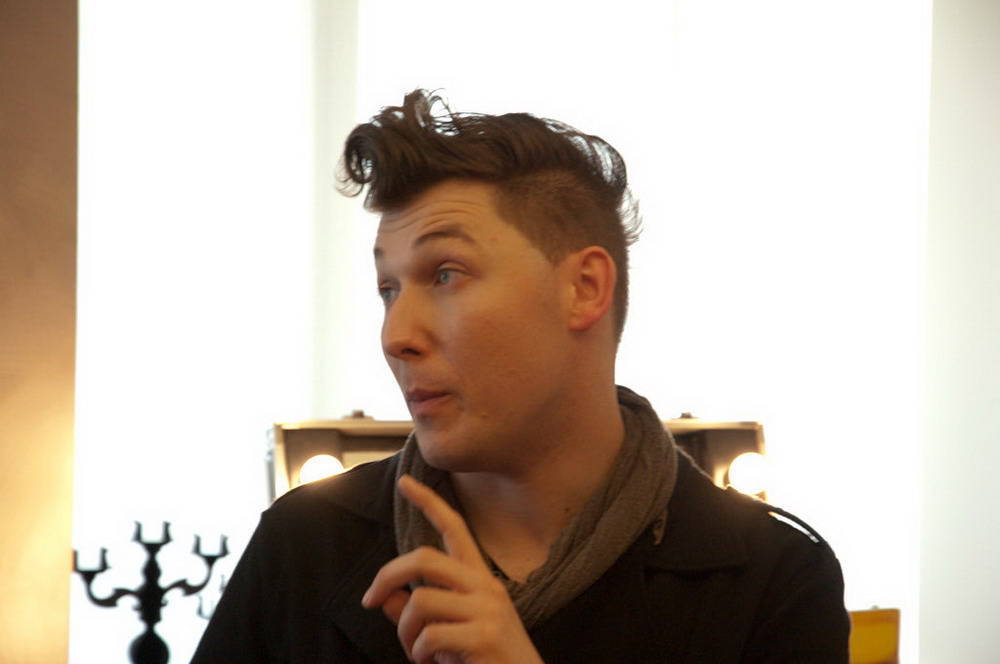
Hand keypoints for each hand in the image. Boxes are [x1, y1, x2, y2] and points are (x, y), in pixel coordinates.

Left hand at [361, 474, 543, 663]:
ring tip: (416, 652)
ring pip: (419, 601)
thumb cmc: (486, 661)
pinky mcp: (483, 636)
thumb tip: (384, 599)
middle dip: (388, 575)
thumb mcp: (452, 630)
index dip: (429, 503)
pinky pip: (428, 636)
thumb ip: (419, 612)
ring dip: (404, 632)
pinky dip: (418, 652)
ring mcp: (487, 610)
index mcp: (480, 580)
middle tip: (369, 599)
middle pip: (424, 559)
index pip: (454, 529)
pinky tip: (430, 662)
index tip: (405, 482)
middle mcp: (486, 587)